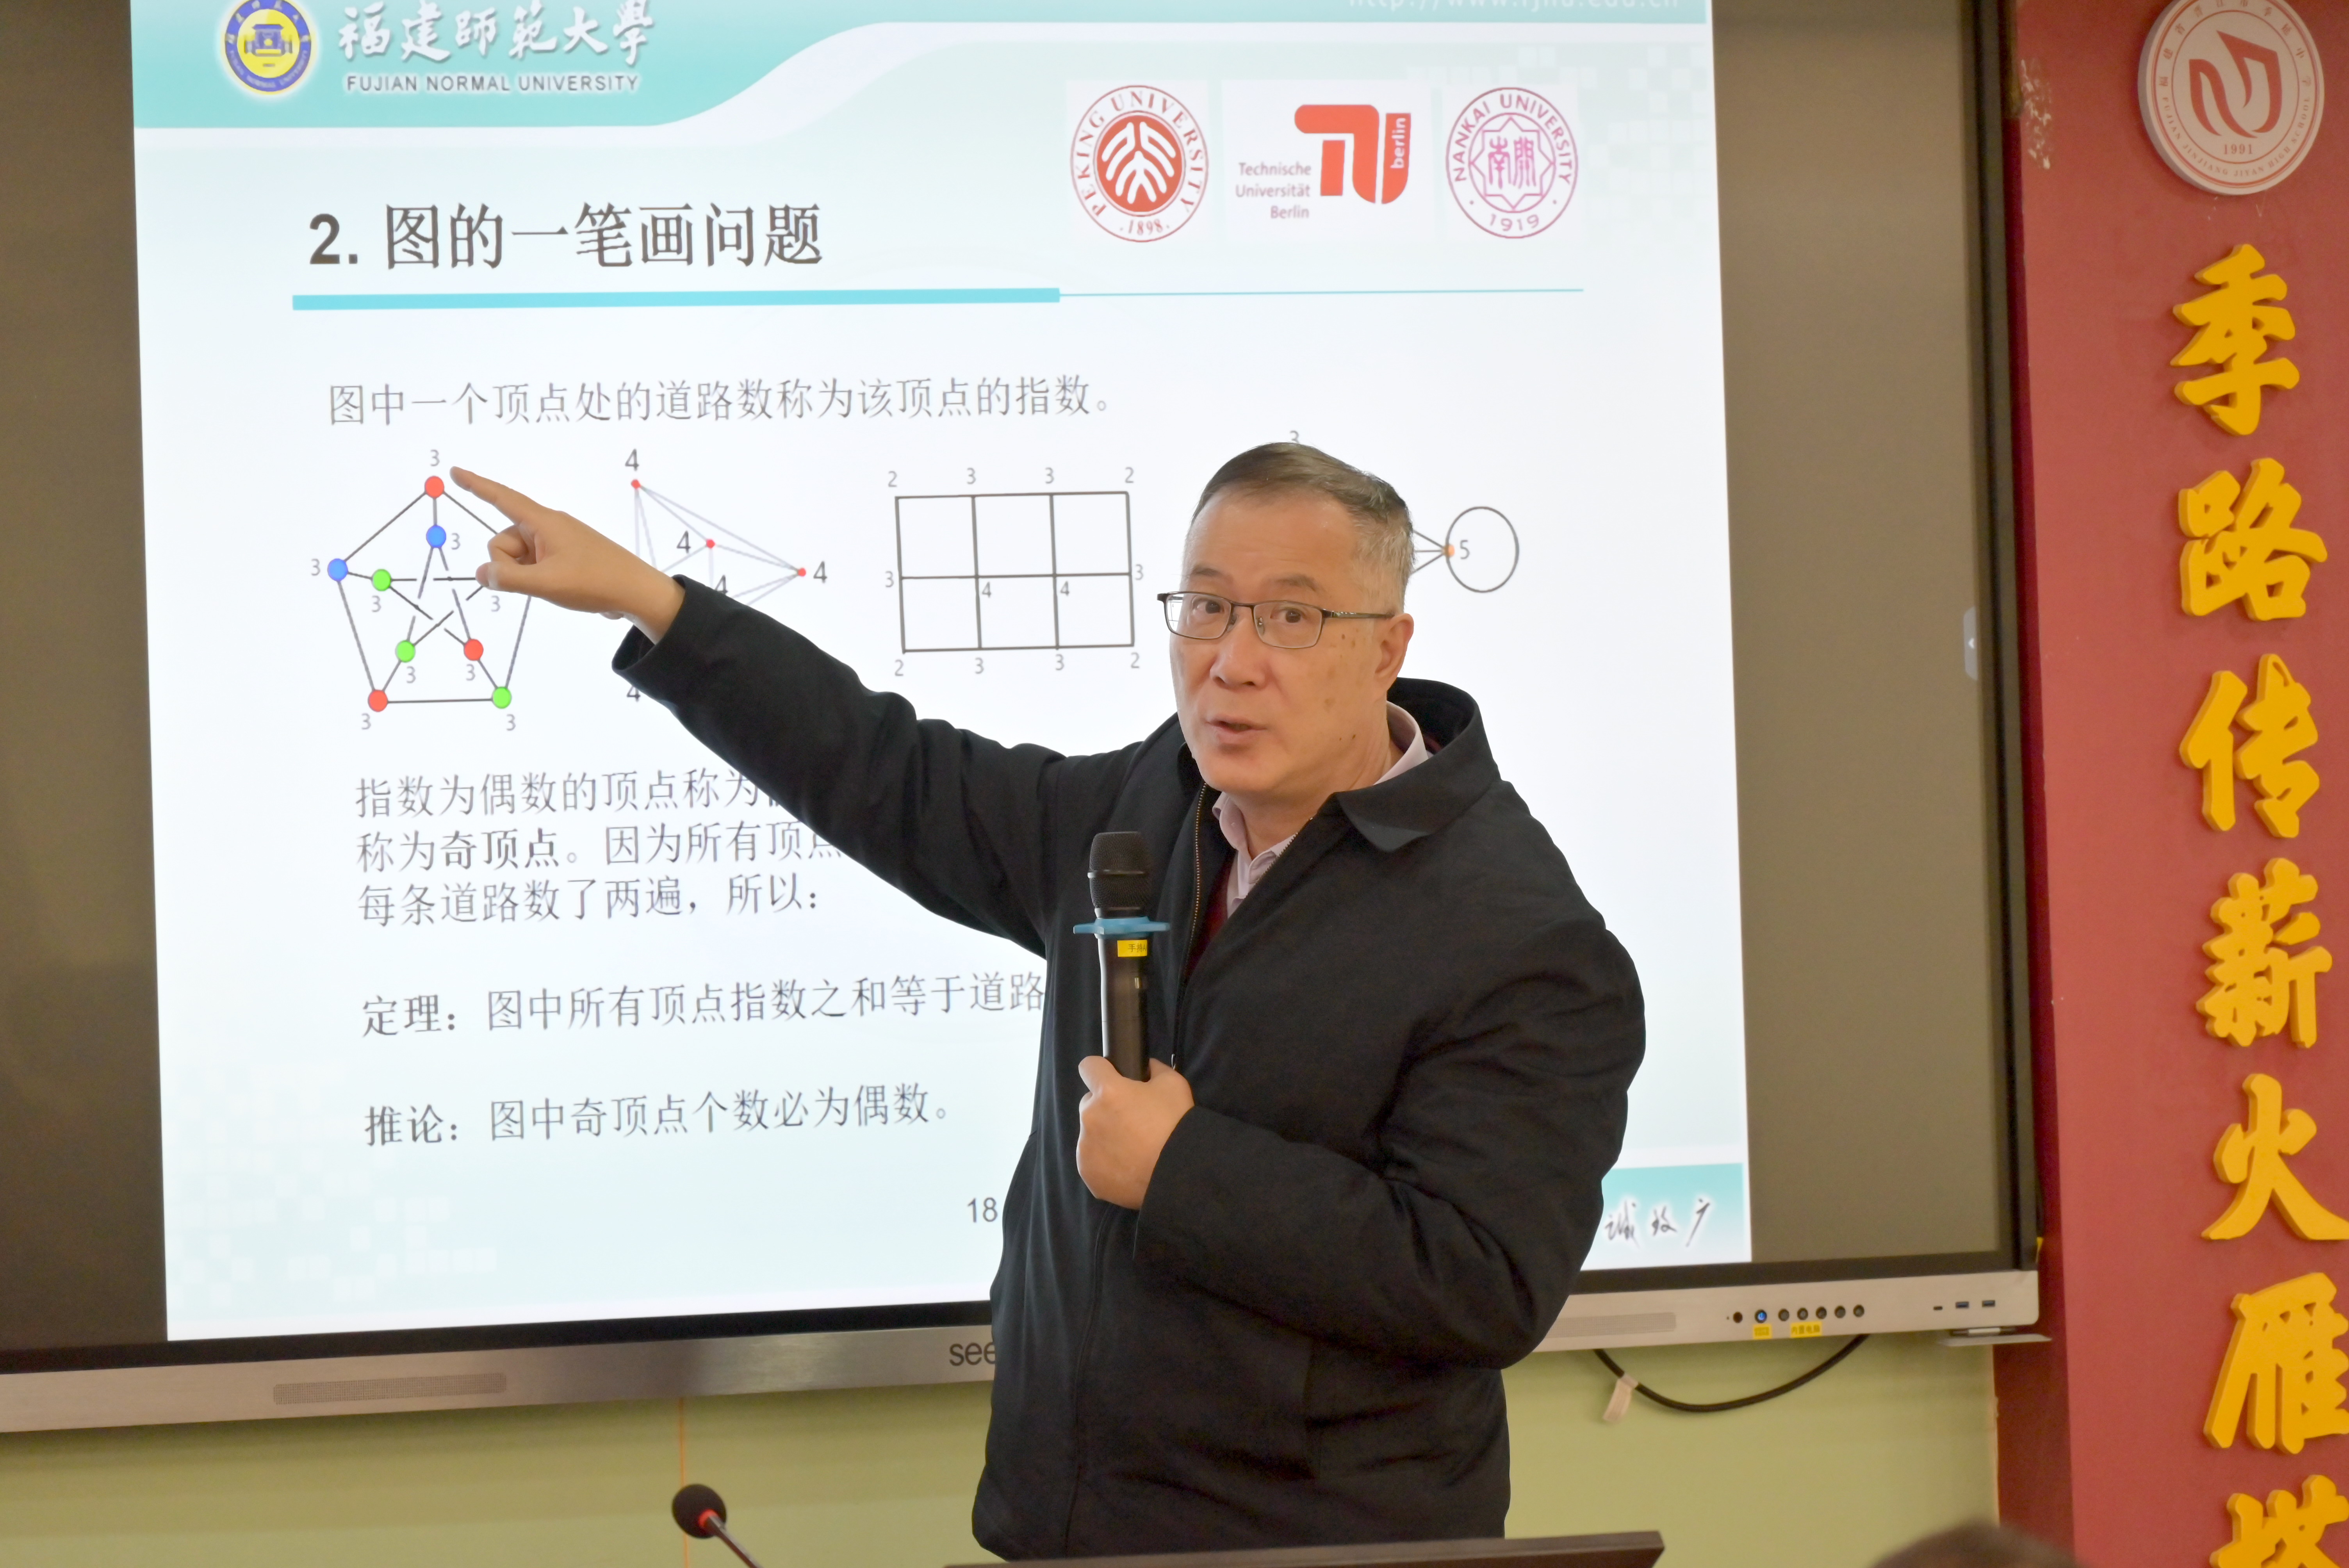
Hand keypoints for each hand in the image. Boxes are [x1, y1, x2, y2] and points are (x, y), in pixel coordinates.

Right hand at [453, 467, 686, 639]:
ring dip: (523, 574)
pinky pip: (532, 565)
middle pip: (502, 540)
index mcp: (543, 522)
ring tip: (554, 585)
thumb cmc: (595, 582)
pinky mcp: (563, 558)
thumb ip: (508, 579)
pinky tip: (559, 587)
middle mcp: (547, 527)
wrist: (636, 593)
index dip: (476, 486)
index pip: (502, 498)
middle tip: (539, 580)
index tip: (454, 472)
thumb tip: (482, 575)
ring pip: (516, 557)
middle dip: (507, 564)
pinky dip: (535, 577)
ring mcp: (556, 543)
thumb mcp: (546, 583)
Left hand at [1074, 1056, 1193, 1209]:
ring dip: (1105, 1135)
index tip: (1112, 1079)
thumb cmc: (1176, 1124)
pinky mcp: (1087, 1172)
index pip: (1088, 1066)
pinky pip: (1091, 1160)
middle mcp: (1090, 1116)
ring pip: (1090, 1133)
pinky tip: (1126, 1166)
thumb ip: (1154, 1069)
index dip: (1101, 1070)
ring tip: (1132, 1149)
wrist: (1179, 1172)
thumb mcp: (1173, 1084)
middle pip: (1089, 1103)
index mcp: (1108, 1091)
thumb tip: (1145, 1068)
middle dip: (1105, 1108)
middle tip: (1131, 1121)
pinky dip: (1104, 1161)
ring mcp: (1085, 1147)